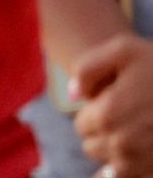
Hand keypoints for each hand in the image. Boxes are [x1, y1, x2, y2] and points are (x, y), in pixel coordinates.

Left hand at [74, 34, 152, 173]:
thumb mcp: (123, 50)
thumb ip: (87, 68)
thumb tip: (74, 95)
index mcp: (107, 114)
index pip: (82, 126)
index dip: (95, 112)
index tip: (114, 102)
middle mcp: (123, 144)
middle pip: (93, 147)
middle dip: (105, 132)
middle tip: (129, 115)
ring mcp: (142, 161)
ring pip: (113, 165)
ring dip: (120, 150)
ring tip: (140, 128)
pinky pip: (131, 175)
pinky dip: (133, 163)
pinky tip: (142, 143)